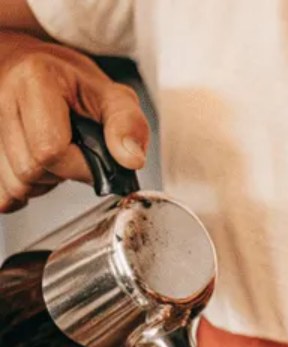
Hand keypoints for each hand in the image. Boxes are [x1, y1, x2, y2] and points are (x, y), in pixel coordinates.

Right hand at [0, 34, 148, 211]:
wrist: (33, 67)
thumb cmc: (72, 83)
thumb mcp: (112, 95)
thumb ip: (128, 124)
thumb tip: (132, 159)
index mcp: (34, 81)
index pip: (50, 150)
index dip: (80, 165)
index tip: (92, 153)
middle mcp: (0, 99)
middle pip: (29, 172)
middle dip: (61, 173)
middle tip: (72, 150)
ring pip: (14, 185)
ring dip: (43, 182)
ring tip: (53, 153)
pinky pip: (1, 194)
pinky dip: (22, 189)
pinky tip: (35, 166)